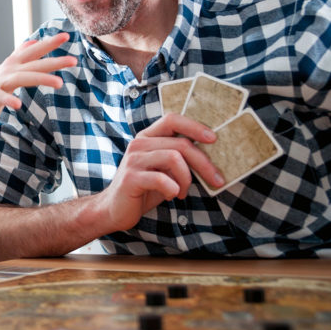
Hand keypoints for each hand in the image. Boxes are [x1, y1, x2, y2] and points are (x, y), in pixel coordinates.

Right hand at [0, 33, 76, 130]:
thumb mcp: (9, 70)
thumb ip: (21, 55)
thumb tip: (34, 41)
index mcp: (14, 64)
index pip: (34, 51)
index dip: (49, 43)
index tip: (66, 36)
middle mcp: (8, 70)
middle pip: (33, 64)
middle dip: (54, 61)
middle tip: (73, 60)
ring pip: (21, 78)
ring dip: (40, 79)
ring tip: (59, 83)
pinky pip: (0, 97)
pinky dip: (8, 99)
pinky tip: (18, 104)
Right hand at [99, 114, 220, 231]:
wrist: (115, 209)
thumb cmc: (144, 189)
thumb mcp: (163, 169)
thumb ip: (178, 158)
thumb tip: (210, 155)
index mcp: (147, 137)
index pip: (172, 120)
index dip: (194, 126)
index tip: (213, 139)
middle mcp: (139, 144)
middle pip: (181, 144)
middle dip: (204, 164)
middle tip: (216, 180)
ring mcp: (133, 160)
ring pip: (174, 158)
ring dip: (187, 179)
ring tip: (182, 191)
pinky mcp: (131, 178)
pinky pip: (162, 179)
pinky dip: (173, 189)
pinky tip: (171, 195)